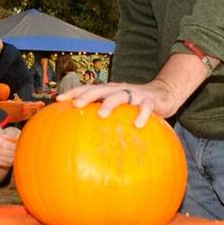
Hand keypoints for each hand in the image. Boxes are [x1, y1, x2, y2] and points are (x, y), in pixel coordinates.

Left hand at [58, 80, 178, 127]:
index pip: (89, 88)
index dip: (74, 92)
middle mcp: (120, 90)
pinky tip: (138, 125)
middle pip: (100, 89)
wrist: (165, 94)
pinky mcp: (151, 101)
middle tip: (75, 105)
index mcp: (110, 91)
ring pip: (121, 96)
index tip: (58, 99)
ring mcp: (135, 94)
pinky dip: (142, 115)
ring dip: (110, 104)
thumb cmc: (136, 105)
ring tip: (101, 114)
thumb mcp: (119, 109)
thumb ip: (103, 117)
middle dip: (87, 95)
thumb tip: (80, 136)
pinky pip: (146, 107)